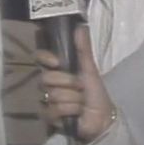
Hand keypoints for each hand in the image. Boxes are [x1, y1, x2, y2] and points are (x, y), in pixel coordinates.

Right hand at [34, 24, 114, 141]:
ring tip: (82, 103)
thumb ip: (83, 49)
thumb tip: (80, 26)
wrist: (102, 118)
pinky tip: (76, 113)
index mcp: (58, 70)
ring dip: (73, 99)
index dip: (45, 58)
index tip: (57, 62)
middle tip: (81, 87)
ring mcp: (48, 100)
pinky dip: (70, 111)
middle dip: (68, 83)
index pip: (41, 58)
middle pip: (46, 78)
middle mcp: (50, 84)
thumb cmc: (96, 93)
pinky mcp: (48, 117)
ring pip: (53, 95)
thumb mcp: (90, 69)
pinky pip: (53, 110)